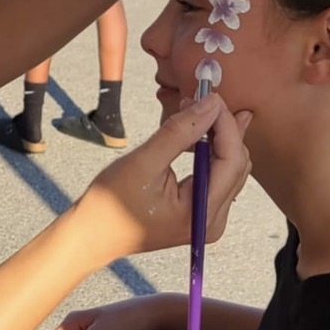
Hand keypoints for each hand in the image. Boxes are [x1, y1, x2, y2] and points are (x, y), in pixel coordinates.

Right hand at [74, 91, 250, 269]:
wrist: (93, 235)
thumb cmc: (110, 205)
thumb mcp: (143, 162)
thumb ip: (180, 132)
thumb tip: (211, 104)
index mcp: (201, 213)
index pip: (232, 160)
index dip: (225, 124)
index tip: (210, 95)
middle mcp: (212, 221)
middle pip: (237, 164)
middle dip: (223, 128)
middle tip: (202, 98)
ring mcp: (208, 219)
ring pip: (230, 168)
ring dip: (217, 137)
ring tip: (195, 111)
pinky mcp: (200, 213)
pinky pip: (217, 176)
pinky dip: (209, 151)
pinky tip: (194, 135)